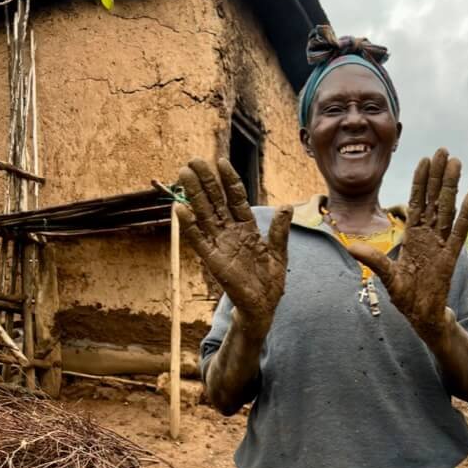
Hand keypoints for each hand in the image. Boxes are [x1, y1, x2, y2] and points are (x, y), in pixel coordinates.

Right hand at [175, 158, 291, 339]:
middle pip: (216, 201)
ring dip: (194, 196)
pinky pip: (198, 240)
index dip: (229, 180)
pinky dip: (189, 226)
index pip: (236, 198)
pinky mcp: (213, 260)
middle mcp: (231, 232)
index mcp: (248, 228)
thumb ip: (279, 230)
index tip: (221, 161)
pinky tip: (180, 209)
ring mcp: (220, 244)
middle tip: (194, 161)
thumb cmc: (270, 281)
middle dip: (206, 181)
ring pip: (204, 215)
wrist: (263, 307)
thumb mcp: (279, 253)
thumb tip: (287, 206)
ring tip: (184, 175)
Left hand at [347, 148, 467, 345]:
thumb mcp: (387, 277)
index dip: (420, 182)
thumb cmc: (406, 296)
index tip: (424, 160)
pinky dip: (465, 215)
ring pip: (448, 210)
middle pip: (435, 200)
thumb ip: (373, 260)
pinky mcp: (450, 258)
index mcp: (413, 237)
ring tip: (457, 163)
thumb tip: (351, 246)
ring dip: (452, 187)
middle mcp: (429, 237)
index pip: (417, 203)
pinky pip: (459, 233)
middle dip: (438, 175)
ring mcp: (441, 245)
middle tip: (444, 150)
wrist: (422, 316)